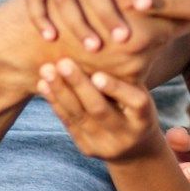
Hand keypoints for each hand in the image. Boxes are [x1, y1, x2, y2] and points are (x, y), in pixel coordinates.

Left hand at [37, 58, 162, 161]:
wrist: (134, 149)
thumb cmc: (135, 109)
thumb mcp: (139, 95)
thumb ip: (126, 77)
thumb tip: (103, 40)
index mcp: (145, 119)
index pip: (134, 103)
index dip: (116, 89)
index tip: (98, 75)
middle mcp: (127, 135)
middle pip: (99, 109)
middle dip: (79, 85)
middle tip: (63, 63)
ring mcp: (106, 146)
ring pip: (79, 116)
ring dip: (60, 91)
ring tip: (47, 70)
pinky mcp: (87, 149)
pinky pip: (69, 123)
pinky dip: (55, 103)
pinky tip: (44, 86)